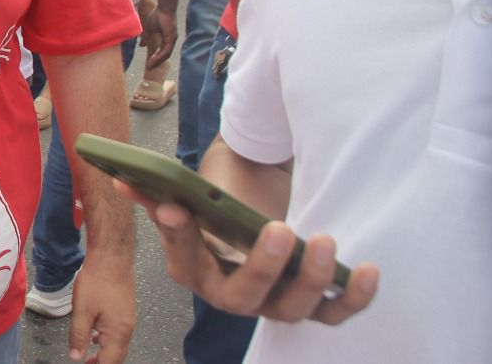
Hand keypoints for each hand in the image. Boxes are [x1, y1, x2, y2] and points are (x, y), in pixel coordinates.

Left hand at [66, 255, 135, 363]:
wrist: (112, 259)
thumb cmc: (98, 282)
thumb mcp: (82, 311)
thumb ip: (79, 337)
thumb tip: (76, 357)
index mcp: (118, 333)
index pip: (109, 362)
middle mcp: (127, 329)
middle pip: (116, 356)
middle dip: (102, 363)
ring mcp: (128, 319)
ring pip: (118, 344)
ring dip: (105, 353)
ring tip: (90, 356)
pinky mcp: (126, 310)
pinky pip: (118, 333)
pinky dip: (108, 340)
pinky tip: (97, 335)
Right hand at [114, 180, 379, 325]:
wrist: (248, 230)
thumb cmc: (214, 217)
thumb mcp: (186, 204)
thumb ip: (157, 193)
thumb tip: (122, 179)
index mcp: (193, 271)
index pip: (185, 258)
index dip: (181, 236)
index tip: (178, 208)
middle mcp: (232, 296)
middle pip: (243, 296)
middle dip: (262, 267)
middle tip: (276, 228)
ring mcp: (272, 304)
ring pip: (291, 309)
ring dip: (309, 279)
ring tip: (323, 240)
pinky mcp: (310, 305)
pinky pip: (333, 313)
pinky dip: (353, 297)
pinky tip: (368, 270)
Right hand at [137, 0, 177, 69]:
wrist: (164, 8)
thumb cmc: (158, 16)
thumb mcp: (149, 29)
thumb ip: (146, 37)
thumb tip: (141, 45)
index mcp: (166, 39)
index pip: (162, 52)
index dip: (156, 59)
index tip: (148, 64)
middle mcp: (171, 41)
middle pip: (164, 56)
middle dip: (156, 63)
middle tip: (148, 68)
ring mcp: (172, 40)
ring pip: (166, 55)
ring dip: (157, 61)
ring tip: (149, 65)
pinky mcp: (171, 38)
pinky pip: (166, 50)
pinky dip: (160, 56)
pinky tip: (153, 59)